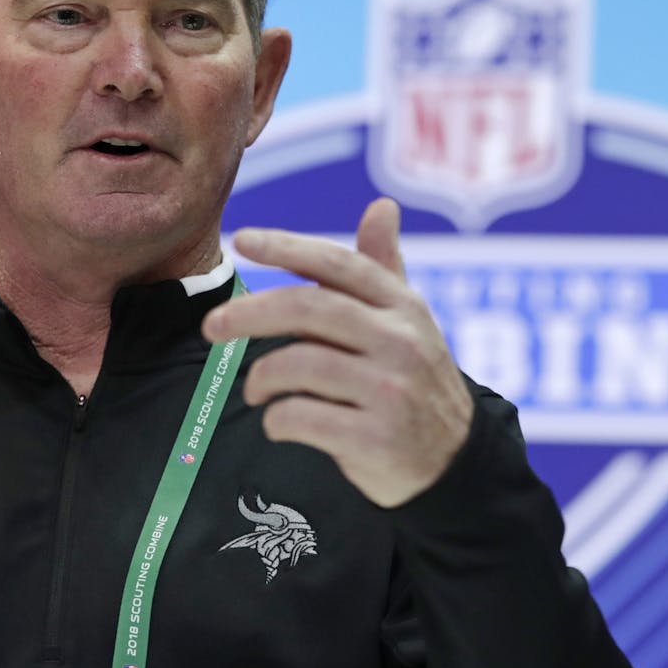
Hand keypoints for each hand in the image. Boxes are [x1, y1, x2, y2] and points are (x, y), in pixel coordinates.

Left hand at [202, 198, 473, 507]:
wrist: (456, 463)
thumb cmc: (415, 381)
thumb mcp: (409, 322)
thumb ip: (385, 268)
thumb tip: (382, 205)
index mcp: (404, 306)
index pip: (338, 264)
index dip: (287, 247)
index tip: (240, 240)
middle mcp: (401, 341)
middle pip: (309, 309)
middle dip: (250, 313)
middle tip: (212, 326)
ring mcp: (391, 390)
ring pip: (299, 364)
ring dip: (261, 378)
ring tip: (256, 389)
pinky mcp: (377, 438)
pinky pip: (302, 417)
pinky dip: (276, 419)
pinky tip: (279, 423)